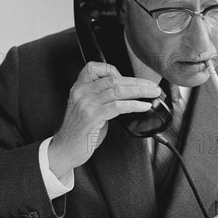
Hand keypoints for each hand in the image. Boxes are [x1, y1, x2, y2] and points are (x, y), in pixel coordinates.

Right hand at [48, 62, 160, 176]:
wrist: (65, 149)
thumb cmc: (80, 131)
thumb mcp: (88, 108)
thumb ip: (102, 98)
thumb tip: (126, 94)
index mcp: (79, 87)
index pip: (96, 68)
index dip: (114, 70)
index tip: (129, 79)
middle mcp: (81, 92)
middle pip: (113, 79)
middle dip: (137, 82)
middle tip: (152, 86)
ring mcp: (86, 103)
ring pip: (118, 90)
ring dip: (139, 91)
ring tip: (152, 93)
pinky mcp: (92, 116)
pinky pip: (118, 106)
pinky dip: (134, 105)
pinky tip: (143, 106)